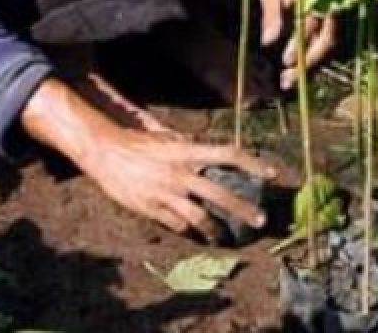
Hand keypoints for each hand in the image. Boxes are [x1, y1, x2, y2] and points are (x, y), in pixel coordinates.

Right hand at [82, 130, 274, 239]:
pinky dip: (188, 229)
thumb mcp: (169, 139)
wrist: (105, 153)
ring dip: (216, 229)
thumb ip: (192, 147)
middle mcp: (181, 173)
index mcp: (188, 151)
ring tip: (225, 237)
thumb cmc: (139, 143)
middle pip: (220, 194)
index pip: (228, 154)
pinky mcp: (152, 209)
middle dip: (243, 209)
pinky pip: (177, 224)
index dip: (252, 163)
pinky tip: (194, 232)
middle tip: (260, 221)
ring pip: (200, 217)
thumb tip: (215, 156)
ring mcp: (166, 193)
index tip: (272, 173)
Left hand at [259, 0, 336, 89]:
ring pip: (332, 47)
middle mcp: (333, 9)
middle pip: (328, 41)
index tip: (286, 61)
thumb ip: (272, 14)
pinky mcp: (340, 27)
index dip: (299, 45)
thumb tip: (268, 41)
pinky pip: (331, 48)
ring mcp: (340, 19)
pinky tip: (302, 72)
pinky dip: (316, 61)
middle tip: (288, 80)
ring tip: (291, 82)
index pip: (312, 25)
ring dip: (313, 66)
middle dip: (309, 62)